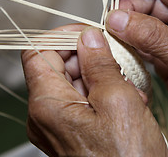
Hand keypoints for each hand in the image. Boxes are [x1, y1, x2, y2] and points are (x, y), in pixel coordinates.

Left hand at [22, 25, 167, 156]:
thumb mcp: (118, 101)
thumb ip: (100, 64)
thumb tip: (89, 38)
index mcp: (46, 104)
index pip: (37, 51)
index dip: (63, 36)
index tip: (88, 32)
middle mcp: (45, 115)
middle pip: (57, 66)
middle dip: (89, 56)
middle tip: (118, 56)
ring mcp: (58, 126)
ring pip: (73, 82)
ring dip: (101, 74)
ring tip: (130, 82)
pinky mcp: (73, 133)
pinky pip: (82, 101)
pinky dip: (103, 92)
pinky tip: (129, 98)